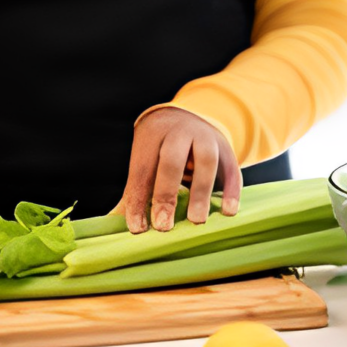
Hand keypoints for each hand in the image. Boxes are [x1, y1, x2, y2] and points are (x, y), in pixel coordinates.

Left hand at [114, 108, 240, 232]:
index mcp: (152, 134)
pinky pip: (232, 168)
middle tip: (163, 226)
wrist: (188, 118)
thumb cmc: (160, 149)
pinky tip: (228, 213)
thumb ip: (135, 189)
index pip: (142, 169)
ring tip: (196, 221)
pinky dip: (232, 191)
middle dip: (166, 194)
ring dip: (200, 192)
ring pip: (205, 161)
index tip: (137, 228)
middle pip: (172, 160)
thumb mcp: (145, 159)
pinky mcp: (226, 147)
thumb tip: (114, 222)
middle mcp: (179, 131)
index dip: (138, 199)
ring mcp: (206, 136)